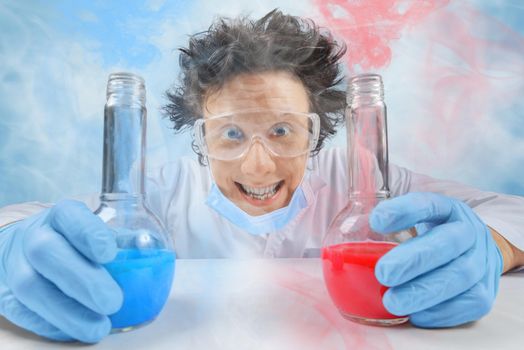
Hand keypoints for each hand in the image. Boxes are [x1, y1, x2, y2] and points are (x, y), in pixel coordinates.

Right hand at [0, 200, 122, 342]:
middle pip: (48, 252)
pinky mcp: (6, 295)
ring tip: (99, 327)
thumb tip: (147, 251)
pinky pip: (24, 312)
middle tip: (113, 301)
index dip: (89, 233)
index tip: (109, 253)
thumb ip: (121, 242)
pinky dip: (52, 324)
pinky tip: (76, 330)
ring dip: (68, 312)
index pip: (70, 216)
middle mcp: (34, 237)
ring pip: (32, 287)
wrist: (22, 251)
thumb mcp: (95, 234)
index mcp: (61, 216)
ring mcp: (15, 266)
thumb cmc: (72, 243)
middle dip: (83, 280)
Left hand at [369, 192, 502, 326]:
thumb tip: (342, 240)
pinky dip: (441, 311)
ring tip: (392, 301)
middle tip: (383, 273)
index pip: (428, 204)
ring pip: (459, 276)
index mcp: (447, 210)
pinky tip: (417, 314)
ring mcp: (482, 262)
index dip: (403, 210)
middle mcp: (468, 232)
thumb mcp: (414, 220)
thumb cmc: (432, 236)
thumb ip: (386, 224)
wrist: (475, 252)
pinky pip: (469, 304)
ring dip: (424, 291)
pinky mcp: (485, 291)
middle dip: (413, 260)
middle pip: (446, 243)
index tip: (376, 220)